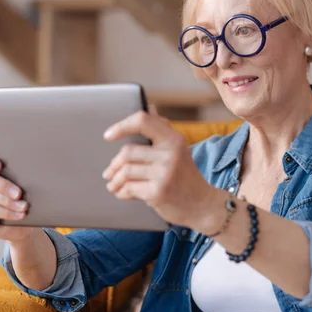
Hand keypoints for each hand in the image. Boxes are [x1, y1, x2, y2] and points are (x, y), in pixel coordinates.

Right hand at [0, 148, 38, 242]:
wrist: (21, 221)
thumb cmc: (21, 195)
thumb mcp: (20, 181)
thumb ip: (17, 172)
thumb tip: (29, 169)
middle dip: (2, 184)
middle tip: (19, 193)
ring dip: (7, 200)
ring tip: (23, 206)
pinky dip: (6, 212)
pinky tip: (19, 214)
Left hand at [102, 110, 220, 229]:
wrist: (202, 205)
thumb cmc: (185, 176)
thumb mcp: (178, 150)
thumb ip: (162, 131)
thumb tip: (150, 107)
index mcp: (174, 139)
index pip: (143, 121)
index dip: (121, 126)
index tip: (108, 136)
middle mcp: (170, 153)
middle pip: (127, 152)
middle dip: (113, 165)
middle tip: (108, 172)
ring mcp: (165, 173)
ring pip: (125, 171)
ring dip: (114, 180)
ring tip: (113, 185)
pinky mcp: (158, 192)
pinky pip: (129, 188)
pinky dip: (121, 192)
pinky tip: (122, 193)